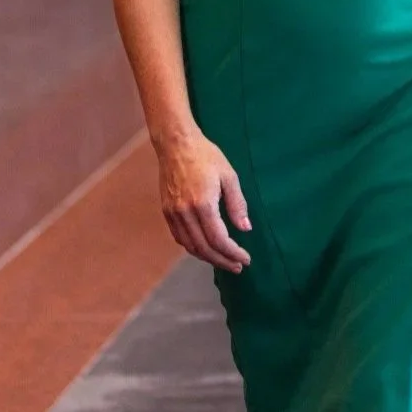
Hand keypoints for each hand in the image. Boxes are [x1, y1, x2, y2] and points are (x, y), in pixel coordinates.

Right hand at [154, 127, 252, 273]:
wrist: (176, 144)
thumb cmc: (206, 156)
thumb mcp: (229, 176)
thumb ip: (237, 204)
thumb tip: (245, 229)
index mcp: (203, 204)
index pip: (218, 239)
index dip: (232, 253)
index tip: (245, 259)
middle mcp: (185, 213)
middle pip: (204, 248)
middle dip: (222, 260)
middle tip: (238, 266)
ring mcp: (173, 214)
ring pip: (190, 246)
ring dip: (208, 257)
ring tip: (225, 260)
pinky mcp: (166, 212)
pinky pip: (180, 238)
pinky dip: (194, 248)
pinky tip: (205, 248)